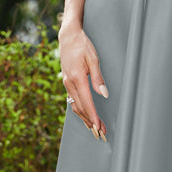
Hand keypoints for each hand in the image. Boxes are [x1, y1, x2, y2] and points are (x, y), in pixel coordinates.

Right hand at [59, 23, 107, 139]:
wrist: (68, 37)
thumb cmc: (83, 45)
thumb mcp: (94, 59)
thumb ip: (98, 78)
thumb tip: (104, 94)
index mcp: (77, 78)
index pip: (86, 102)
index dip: (93, 116)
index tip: (98, 127)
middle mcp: (69, 83)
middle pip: (80, 108)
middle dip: (90, 122)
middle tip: (101, 134)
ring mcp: (66, 83)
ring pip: (75, 106)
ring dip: (85, 119)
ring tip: (95, 129)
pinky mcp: (66, 82)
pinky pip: (72, 101)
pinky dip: (79, 111)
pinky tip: (85, 117)